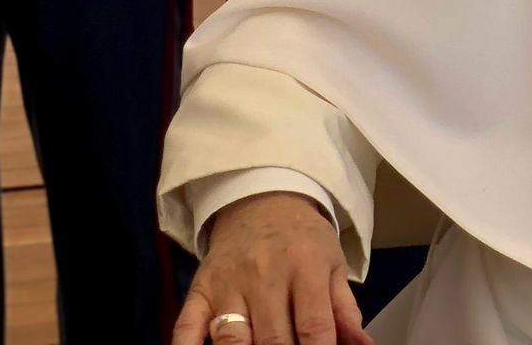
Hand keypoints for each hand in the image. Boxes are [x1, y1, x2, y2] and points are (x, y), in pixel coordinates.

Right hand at [174, 192, 370, 344]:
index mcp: (306, 267)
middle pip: (272, 338)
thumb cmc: (304, 240)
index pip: (313, 324)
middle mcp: (265, 276)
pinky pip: (186, 327)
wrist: (262, 201)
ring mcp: (228, 285)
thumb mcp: (334, 264)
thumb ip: (345, 309)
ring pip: (230, 338)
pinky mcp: (199, 291)